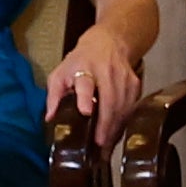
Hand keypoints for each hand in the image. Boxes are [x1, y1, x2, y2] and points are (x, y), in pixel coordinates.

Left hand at [49, 25, 146, 143]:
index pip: (85, 83)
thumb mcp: (61, 72)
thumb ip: (54, 95)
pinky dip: (123, 122)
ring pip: (122, 106)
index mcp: (84, 67)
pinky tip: (116, 133)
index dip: (85, 97)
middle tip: (99, 143)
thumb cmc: (81, 60)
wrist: (109, 42)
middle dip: (105, 123)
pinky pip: (131, 107)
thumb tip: (50, 117)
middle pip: (109, 99)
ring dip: (115, 127)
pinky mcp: (135, 84)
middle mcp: (106, 71)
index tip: (85, 111)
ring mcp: (123, 77)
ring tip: (106, 144)